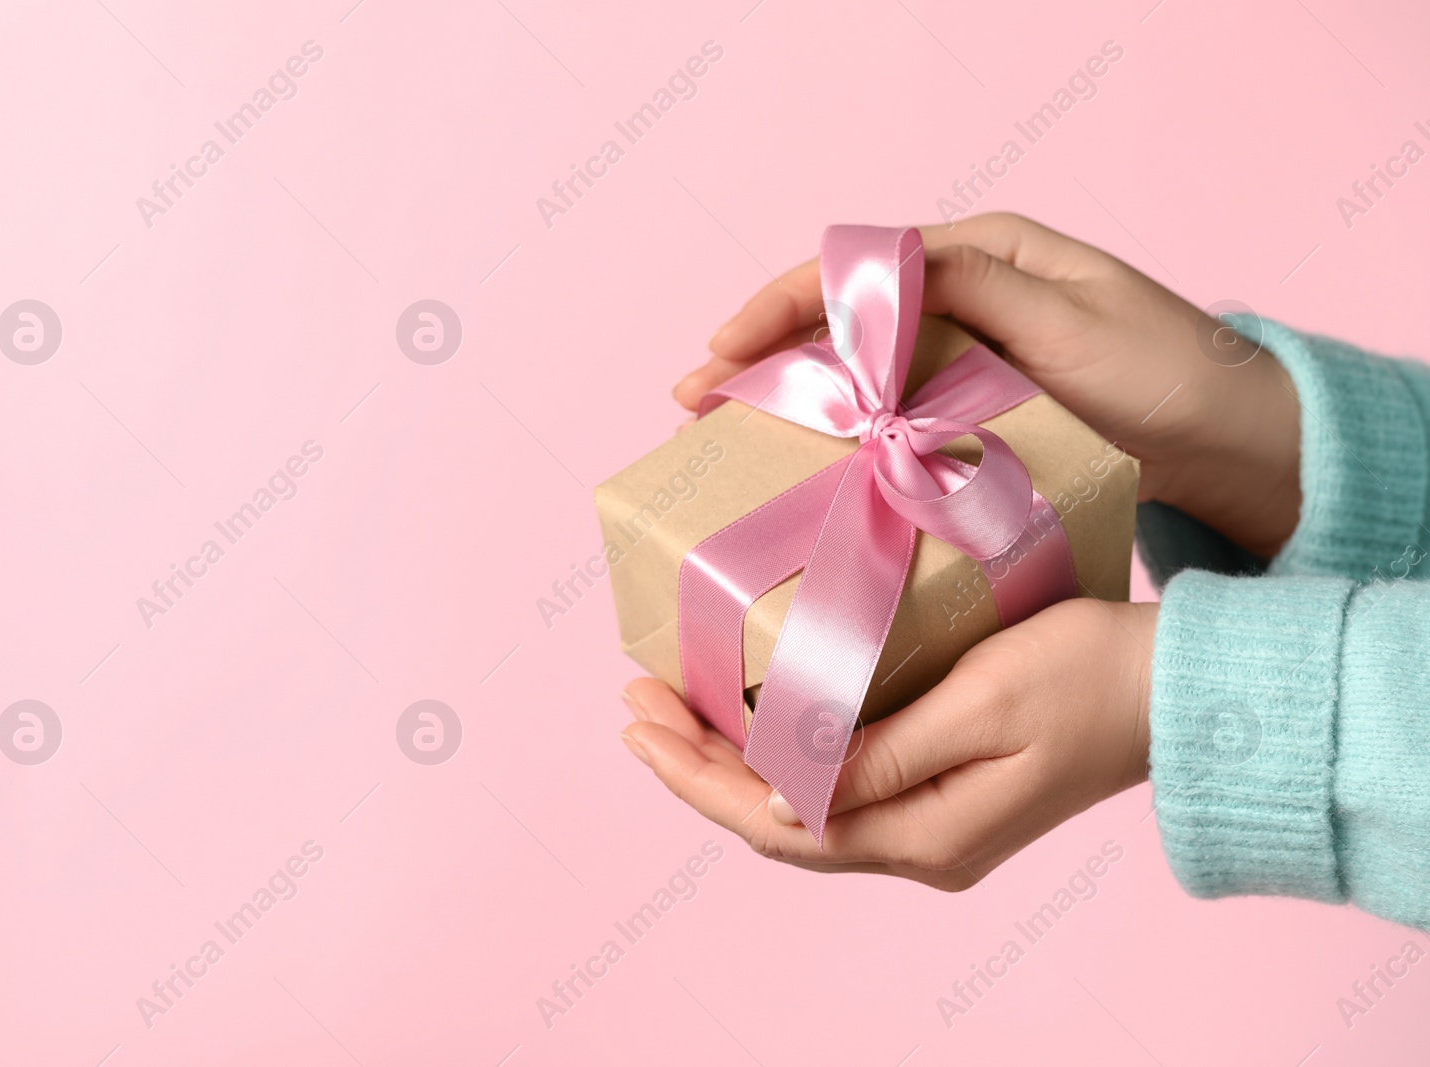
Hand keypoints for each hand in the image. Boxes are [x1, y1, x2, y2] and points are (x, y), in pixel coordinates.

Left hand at [619, 599, 1155, 886]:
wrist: (1179, 688)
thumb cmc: (1087, 676)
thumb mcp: (979, 704)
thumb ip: (877, 754)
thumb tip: (775, 793)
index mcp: (922, 836)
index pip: (773, 820)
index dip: (696, 774)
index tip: (640, 719)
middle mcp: (919, 846)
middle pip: (775, 818)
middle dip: (697, 764)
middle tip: (635, 701)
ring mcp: (933, 825)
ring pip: (800, 804)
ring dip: (732, 759)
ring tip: (673, 707)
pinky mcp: (945, 793)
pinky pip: (837, 785)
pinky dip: (781, 752)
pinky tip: (755, 716)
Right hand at [673, 213, 1300, 557]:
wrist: (1238, 447)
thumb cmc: (1169, 378)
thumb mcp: (1074, 321)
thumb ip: (975, 289)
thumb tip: (874, 281)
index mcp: (983, 257)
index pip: (858, 270)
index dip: (780, 306)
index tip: (722, 348)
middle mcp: (965, 301)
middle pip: (843, 323)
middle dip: (763, 359)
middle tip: (693, 403)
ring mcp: (968, 360)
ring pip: (858, 374)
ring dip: (792, 402)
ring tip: (724, 439)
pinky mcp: (977, 414)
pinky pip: (894, 419)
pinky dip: (843, 437)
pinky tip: (802, 465)